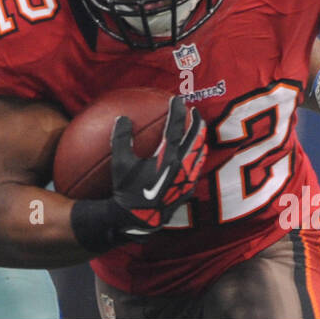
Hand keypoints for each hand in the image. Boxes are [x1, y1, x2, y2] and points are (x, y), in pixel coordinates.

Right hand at [107, 96, 207, 238]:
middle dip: (196, 122)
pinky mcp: (187, 190)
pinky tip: (195, 155)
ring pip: (200, 153)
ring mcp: (187, 180)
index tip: (176, 99)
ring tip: (198, 129)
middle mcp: (182, 167)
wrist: (138, 219)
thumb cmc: (126, 191)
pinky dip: (198, 156)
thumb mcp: (120, 164)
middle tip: (193, 110)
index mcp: (168, 158)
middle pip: (195, 139)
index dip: (177, 111)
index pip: (176, 128)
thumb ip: (121, 139)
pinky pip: (197, 168)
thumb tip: (122, 117)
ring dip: (200, 138)